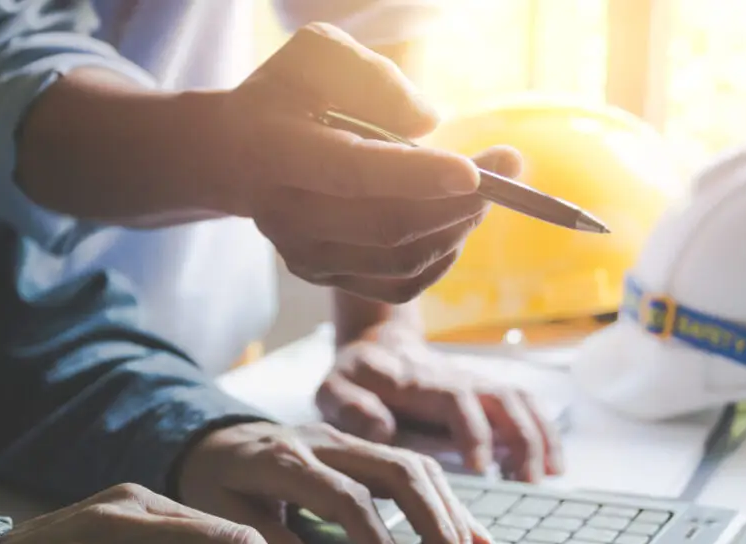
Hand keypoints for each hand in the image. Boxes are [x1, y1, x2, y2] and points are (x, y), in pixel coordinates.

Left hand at [177, 422, 491, 543]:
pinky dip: (448, 501)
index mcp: (286, 459)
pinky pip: (417, 466)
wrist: (214, 437)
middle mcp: (327, 442)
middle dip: (436, 528)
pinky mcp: (366, 446)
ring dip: (449, 515)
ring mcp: (351, 440)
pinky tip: (472, 533)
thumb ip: (261, 540)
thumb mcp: (216, 512)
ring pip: (416, 466)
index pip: (349, 500)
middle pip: (399, 472)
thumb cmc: (214, 481)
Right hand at [213, 22, 521, 302]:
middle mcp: (286, 216)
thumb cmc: (289, 96)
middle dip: (462, 203)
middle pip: (389, 228)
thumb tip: (428, 125)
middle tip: (510, 168)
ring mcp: (305, 257)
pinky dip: (442, 255)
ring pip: (403, 261)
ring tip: (485, 190)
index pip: (353, 172)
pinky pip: (401, 284)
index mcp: (278, 152)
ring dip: (459, 227)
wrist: (236, 154)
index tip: (476, 170)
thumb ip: (373, 78)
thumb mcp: (319, 56)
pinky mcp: (326, 279)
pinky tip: (454, 222)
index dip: (418, 176)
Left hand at [316, 324, 564, 482]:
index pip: (456, 399)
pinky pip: (526, 408)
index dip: (473, 431)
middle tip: (528, 483)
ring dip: (540, 436)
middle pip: (502, 397)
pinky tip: (553, 468)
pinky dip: (545, 434)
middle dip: (522, 438)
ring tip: (547, 479)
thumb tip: (382, 427)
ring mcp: (476, 384)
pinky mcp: (486, 395)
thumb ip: (349, 406)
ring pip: (521, 401)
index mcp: (418, 381)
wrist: (376, 347)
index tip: (483, 470)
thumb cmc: (352, 378)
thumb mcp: (332, 390)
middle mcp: (456, 378)